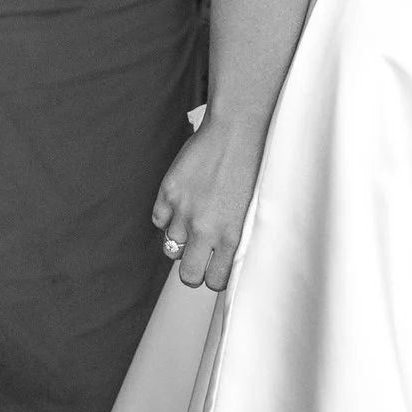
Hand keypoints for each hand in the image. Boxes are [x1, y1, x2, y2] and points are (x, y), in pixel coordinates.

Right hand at [151, 115, 255, 291]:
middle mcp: (205, 228)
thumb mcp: (252, 209)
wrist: (238, 130)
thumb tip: (225, 259)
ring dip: (181, 240)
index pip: (215, 280)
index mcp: (232, 236)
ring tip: (193, 224)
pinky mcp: (168, 192)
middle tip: (200, 258)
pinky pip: (159, 219)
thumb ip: (236, 236)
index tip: (216, 269)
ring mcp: (183, 211)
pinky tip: (181, 205)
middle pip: (189, 275)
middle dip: (194, 271)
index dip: (214, 277)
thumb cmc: (252, 165)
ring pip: (171, 247)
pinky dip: (167, 217)